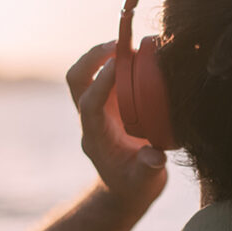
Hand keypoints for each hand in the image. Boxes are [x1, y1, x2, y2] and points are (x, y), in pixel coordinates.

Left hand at [66, 41, 167, 214]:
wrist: (127, 188)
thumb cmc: (134, 185)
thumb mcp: (144, 183)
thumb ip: (148, 169)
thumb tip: (154, 157)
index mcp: (96, 136)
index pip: (89, 103)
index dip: (101, 81)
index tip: (119, 62)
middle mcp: (92, 117)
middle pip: (76, 80)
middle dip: (92, 58)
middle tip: (120, 44)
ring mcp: (99, 107)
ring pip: (86, 73)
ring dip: (103, 54)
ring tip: (131, 42)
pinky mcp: (110, 102)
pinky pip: (106, 74)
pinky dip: (118, 60)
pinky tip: (140, 52)